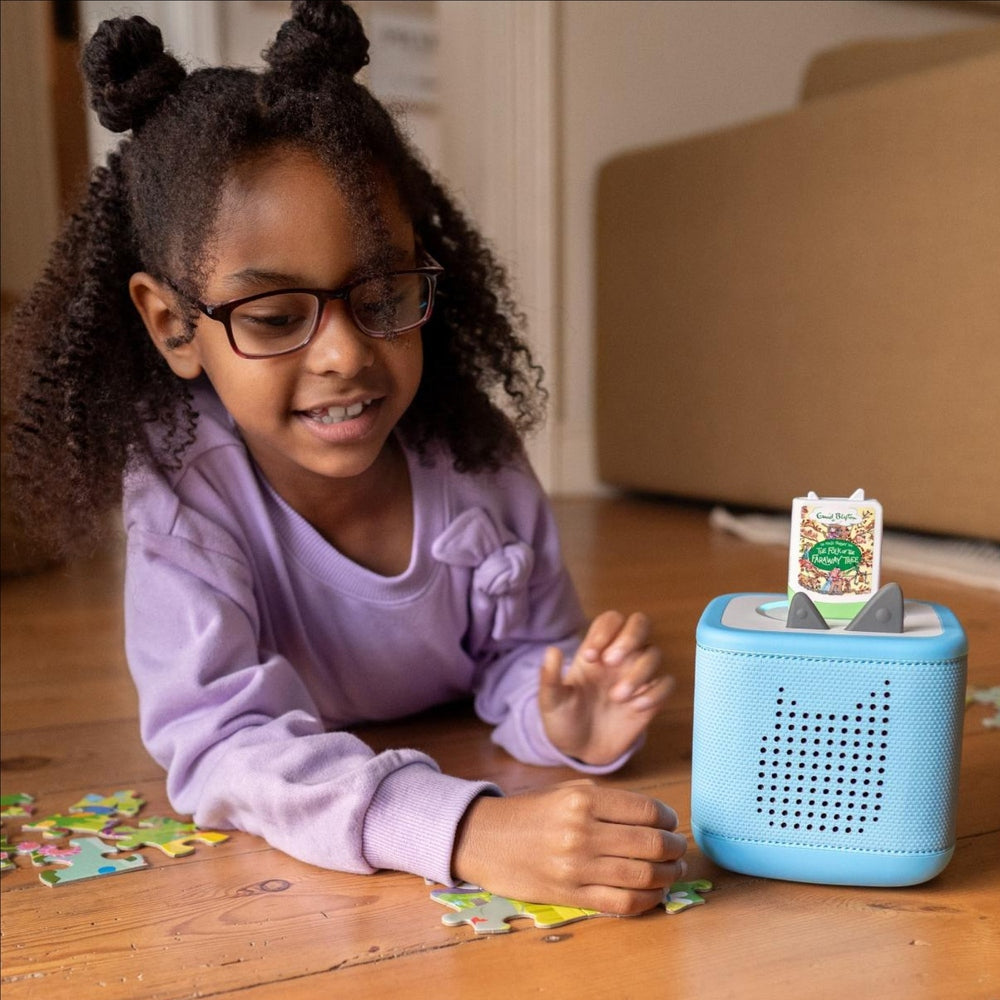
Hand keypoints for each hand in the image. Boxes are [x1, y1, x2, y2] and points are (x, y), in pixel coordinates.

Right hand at [452, 783, 686, 914]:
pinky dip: (648, 900)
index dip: (667, 818)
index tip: (670, 822)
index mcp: (584, 800)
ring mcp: (577, 867)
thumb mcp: (568, 790)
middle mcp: (582, 832)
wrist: (486, 839)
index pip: (646, 810)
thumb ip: (609, 801)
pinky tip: (654, 893)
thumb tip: (655, 817)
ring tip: (672, 870)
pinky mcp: (571, 896)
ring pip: (643, 876)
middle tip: (678, 848)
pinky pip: (622, 903)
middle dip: (674, 848)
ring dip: (668, 875)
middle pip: (651, 844)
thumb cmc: (531, 812)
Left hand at [539, 611, 671, 765]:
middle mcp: (620, 658)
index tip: (590, 658)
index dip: (604, 631)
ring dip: (639, 671)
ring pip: (654, 653)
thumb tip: (551, 650)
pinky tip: (636, 707)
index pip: (610, 620)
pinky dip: (656, 692)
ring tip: (617, 697)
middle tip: (611, 661)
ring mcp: (637, 676)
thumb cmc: (564, 720)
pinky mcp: (651, 698)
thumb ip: (549, 678)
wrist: (580, 752)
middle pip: (640, 623)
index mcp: (595, 651)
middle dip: (630, 637)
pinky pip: (667, 683)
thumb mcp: (550, 701)